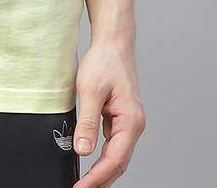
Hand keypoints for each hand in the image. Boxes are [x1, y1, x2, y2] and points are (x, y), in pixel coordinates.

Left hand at [72, 40, 146, 186]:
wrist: (113, 43)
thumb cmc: (104, 61)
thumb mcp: (90, 90)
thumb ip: (88, 122)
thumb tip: (83, 151)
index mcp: (131, 121)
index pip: (114, 159)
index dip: (97, 177)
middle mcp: (134, 125)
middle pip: (118, 163)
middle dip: (100, 180)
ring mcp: (129, 123)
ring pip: (116, 156)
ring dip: (102, 172)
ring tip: (84, 184)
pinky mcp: (121, 119)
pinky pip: (113, 145)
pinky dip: (102, 158)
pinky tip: (90, 164)